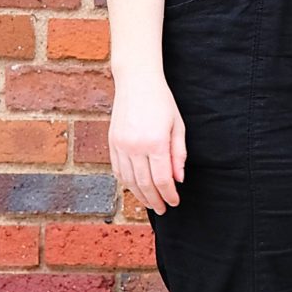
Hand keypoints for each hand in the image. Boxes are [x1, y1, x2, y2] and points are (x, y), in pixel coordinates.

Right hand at [109, 76, 186, 213]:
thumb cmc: (162, 101)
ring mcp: (120, 145)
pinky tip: (135, 188)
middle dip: (155, 200)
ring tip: (150, 203)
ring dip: (140, 195)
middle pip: (144, 184)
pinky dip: (126, 182)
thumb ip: (178, 154)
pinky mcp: (112, 142)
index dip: (169, 194)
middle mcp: (135, 147)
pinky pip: (118, 170)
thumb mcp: (177, 126)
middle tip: (164, 209)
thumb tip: (179, 179)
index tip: (175, 202)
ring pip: (129, 180)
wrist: (136, 82)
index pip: (162, 179)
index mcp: (155, 142)